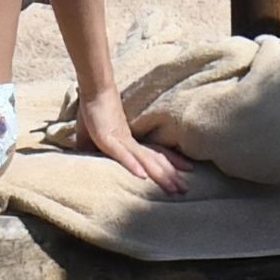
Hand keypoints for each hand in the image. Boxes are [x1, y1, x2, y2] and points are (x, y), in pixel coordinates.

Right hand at [76, 90, 191, 193]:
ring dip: (159, 174)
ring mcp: (121, 139)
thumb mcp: (95, 138)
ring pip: (145, 160)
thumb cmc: (94, 112)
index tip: (187, 171)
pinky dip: (133, 165)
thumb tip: (92, 160)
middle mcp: (131, 141)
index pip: (155, 153)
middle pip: (155, 160)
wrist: (93, 90)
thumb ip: (96, 151)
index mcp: (130, 140)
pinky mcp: (107, 138)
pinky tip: (143, 177)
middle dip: (171, 175)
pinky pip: (122, 154)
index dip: (171, 163)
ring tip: (173, 188)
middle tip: (185, 189)